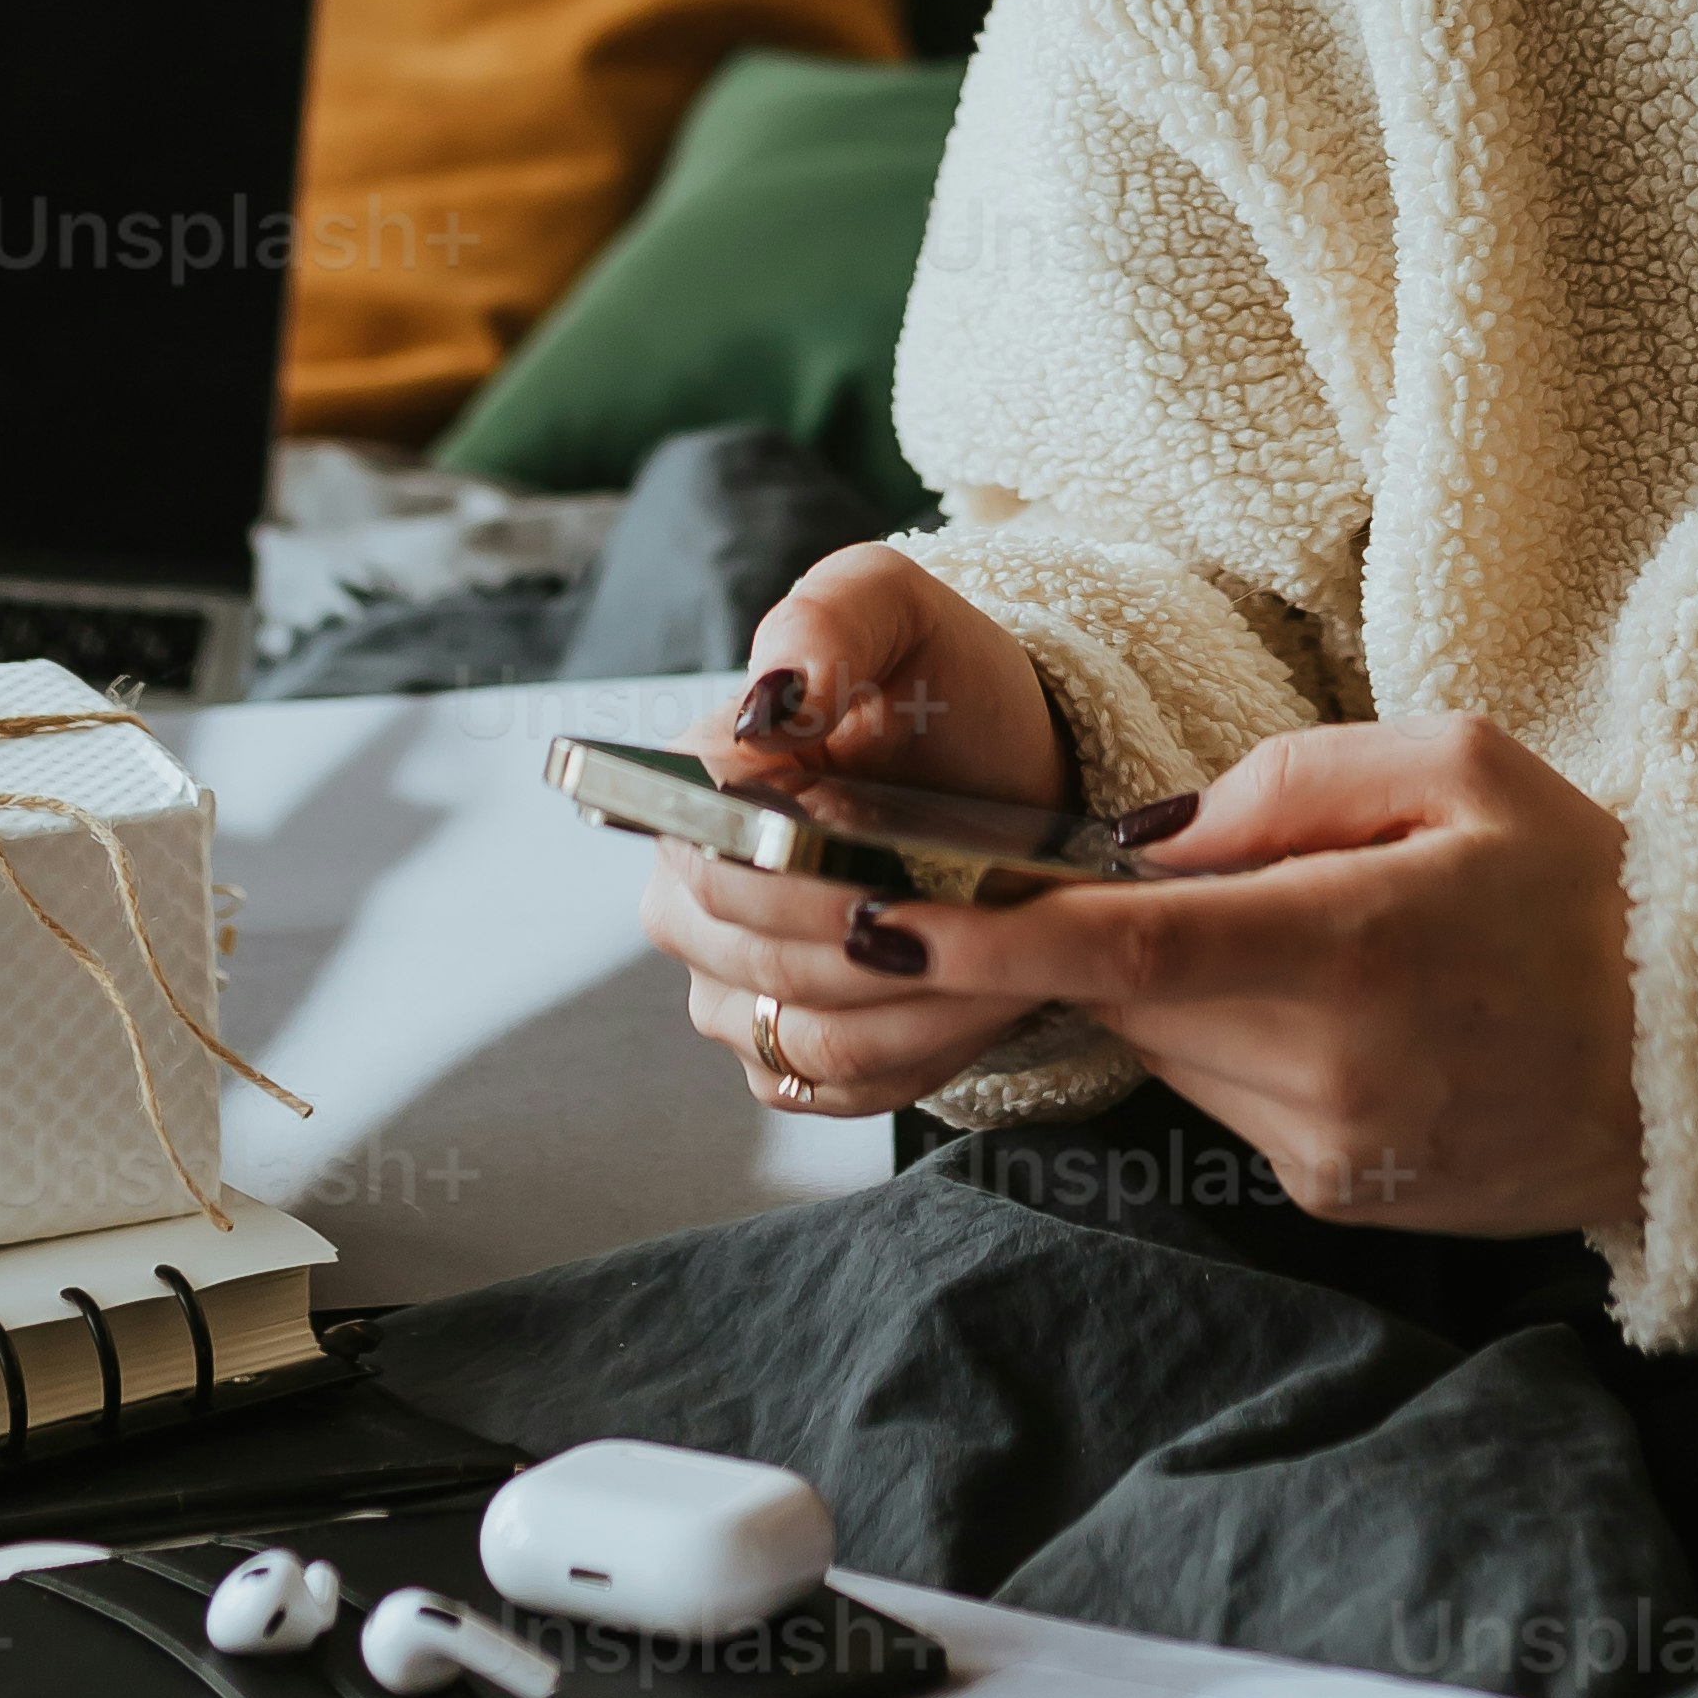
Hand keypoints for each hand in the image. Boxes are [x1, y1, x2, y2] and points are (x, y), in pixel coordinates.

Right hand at [642, 539, 1080, 1130]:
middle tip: (977, 924)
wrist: (1007, 775)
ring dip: (911, 1009)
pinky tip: (979, 1006)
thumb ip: (826, 622)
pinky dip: (914, 1059)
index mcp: (692, 785)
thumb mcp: (897, 610)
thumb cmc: (941, 688)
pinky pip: (829, 1087)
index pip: (709, 856)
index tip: (894, 876)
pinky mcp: (785, 1050)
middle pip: (755, 955)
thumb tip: (771, 701)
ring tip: (1002, 965)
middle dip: (874, 946)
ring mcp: (730, 982)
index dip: (800, 879)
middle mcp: (691, 892)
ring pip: (798, 1032)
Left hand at [1004, 717, 1641, 1237]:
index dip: (987, 938)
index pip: (1124, 949)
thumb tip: (1145, 842)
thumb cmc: (1582, 888)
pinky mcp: (1338, 1197)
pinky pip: (1229, 1103)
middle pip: (1125, 1000)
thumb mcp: (1459, 766)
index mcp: (1353, 946)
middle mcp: (1327, 1070)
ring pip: (1169, 1053)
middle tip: (1091, 873)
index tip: (883, 918)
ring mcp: (1330, 1151)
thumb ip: (1286, 784)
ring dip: (1172, 989)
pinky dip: (1236, 1042)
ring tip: (1290, 932)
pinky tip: (1338, 1007)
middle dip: (1080, 939)